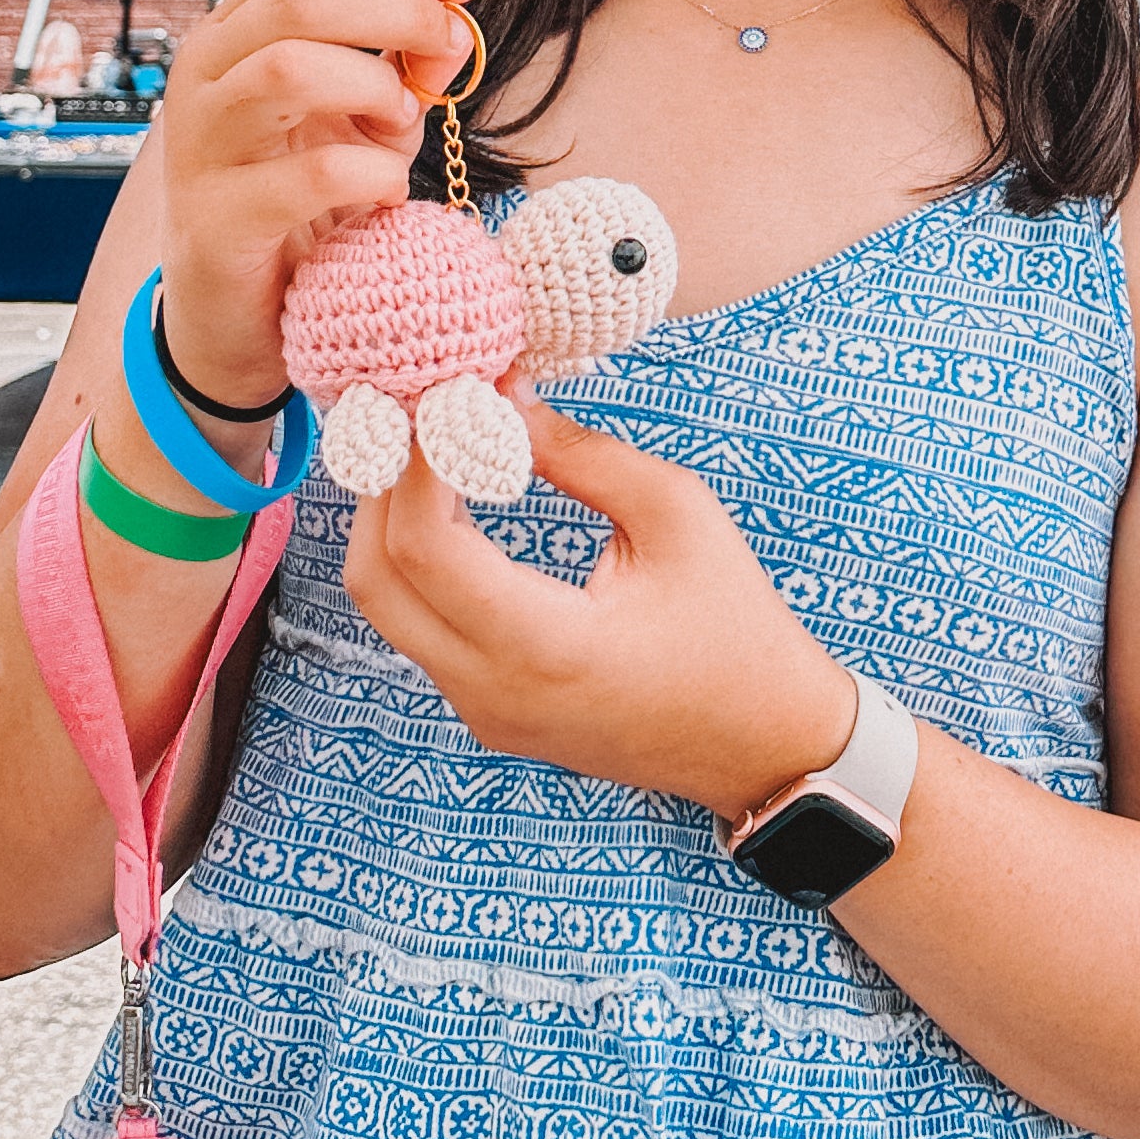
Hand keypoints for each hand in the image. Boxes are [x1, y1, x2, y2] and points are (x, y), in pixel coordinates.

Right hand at [155, 0, 478, 430]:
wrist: (239, 315)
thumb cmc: (302, 200)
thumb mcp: (367, 123)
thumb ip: (405, 72)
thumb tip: (455, 33)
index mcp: (234, 35)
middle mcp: (205, 77)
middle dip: (395, 9)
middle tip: (451, 46)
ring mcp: (200, 147)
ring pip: (286, 68)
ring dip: (371, 85)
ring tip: (401, 122)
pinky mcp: (216, 221)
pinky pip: (308, 176)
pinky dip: (371, 174)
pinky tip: (388, 191)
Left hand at [342, 390, 856, 820]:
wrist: (764, 743)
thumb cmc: (735, 627)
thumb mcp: (677, 515)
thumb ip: (579, 453)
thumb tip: (499, 395)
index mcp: (547, 649)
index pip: (426, 548)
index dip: (417, 461)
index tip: (442, 396)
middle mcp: (494, 693)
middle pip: (375, 581)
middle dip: (381, 487)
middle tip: (419, 412)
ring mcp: (483, 712)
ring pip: (387, 607)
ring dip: (392, 520)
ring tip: (434, 444)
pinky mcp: (487, 711)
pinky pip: (419, 627)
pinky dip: (416, 558)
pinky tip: (450, 498)